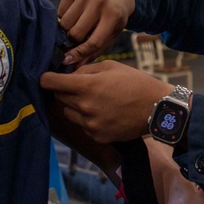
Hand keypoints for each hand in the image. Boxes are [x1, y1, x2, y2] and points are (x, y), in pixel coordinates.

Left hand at [40, 60, 171, 143]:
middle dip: (65, 90)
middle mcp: (85, 107)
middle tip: (80, 87)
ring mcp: (90, 125)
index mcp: (87, 87)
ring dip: (75, 106)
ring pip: (69, 113)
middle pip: (59, 98)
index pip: (51, 83)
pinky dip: (87, 120)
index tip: (45, 78)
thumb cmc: (135, 83)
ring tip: (95, 101)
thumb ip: (85, 70)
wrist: (157, 108)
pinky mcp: (97, 137)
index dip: (46, 79)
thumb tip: (67, 72)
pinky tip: (104, 113)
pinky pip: (82, 126)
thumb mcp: (110, 66)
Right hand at [57, 0, 134, 66]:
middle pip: (75, 33)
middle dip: (74, 40)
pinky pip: (60, 11)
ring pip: (64, 23)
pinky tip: (76, 14)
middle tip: (80, 37)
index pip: (93, 41)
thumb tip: (72, 64)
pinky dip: (64, 17)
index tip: (67, 60)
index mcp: (113, 16)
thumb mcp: (110, 37)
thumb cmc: (112, 21)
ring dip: (68, 29)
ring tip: (79, 25)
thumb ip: (93, 52)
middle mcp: (100, 1)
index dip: (79, 53)